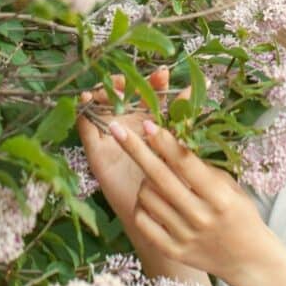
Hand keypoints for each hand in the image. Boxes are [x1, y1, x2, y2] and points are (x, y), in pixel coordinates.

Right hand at [75, 68, 171, 224]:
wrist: (158, 210)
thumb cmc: (172, 177)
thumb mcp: (179, 142)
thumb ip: (184, 116)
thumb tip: (201, 87)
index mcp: (151, 118)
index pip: (149, 91)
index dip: (154, 80)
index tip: (163, 74)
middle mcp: (129, 122)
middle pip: (122, 93)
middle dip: (125, 81)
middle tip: (131, 80)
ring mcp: (111, 133)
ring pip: (102, 104)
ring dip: (103, 91)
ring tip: (111, 88)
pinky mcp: (96, 149)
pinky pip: (86, 126)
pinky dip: (84, 111)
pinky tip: (86, 99)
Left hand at [107, 115, 275, 283]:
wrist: (247, 257)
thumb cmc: (240, 214)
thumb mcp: (230, 186)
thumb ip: (201, 168)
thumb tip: (169, 143)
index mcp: (219, 197)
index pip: (185, 163)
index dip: (164, 142)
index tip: (147, 125)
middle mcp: (200, 217)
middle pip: (159, 177)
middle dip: (136, 150)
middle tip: (118, 130)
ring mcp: (184, 236)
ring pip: (146, 197)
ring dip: (145, 180)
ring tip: (156, 177)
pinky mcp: (172, 250)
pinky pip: (142, 220)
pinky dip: (142, 205)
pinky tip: (152, 199)